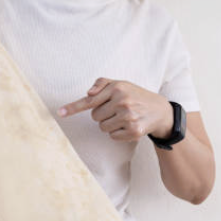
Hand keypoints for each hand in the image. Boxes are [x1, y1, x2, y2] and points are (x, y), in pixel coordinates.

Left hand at [57, 77, 173, 141]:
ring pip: (102, 127)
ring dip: (110, 124)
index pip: (90, 100)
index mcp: (117, 88)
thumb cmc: (134, 96)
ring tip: (124, 117)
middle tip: (118, 110)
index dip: (73, 108)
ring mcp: (128, 117)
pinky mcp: (134, 131)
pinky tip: (129, 125)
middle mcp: (123, 102)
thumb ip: (101, 83)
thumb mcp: (120, 84)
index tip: (60, 113)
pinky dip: (118, 133)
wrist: (160, 111)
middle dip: (103, 114)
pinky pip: (112, 136)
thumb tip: (88, 93)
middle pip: (95, 117)